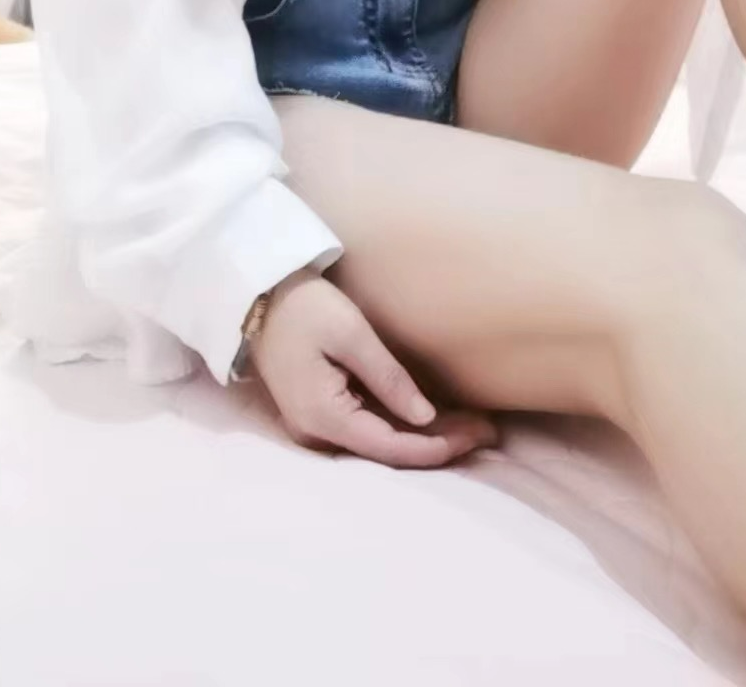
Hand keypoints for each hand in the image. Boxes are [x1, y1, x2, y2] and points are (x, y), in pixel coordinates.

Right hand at [250, 268, 498, 467]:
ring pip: (379, 442)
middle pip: (387, 452)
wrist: (258, 294)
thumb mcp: (351, 334)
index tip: (477, 436)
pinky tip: (434, 417)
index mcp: (323, 417)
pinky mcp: (319, 410)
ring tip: (471, 426)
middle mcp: (317, 432)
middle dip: (439, 443)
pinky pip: (367, 427)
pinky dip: (401, 424)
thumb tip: (424, 418)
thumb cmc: (304, 306)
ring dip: (424, 436)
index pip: (390, 448)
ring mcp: (315, 424)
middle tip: (488, 432)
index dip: (436, 447)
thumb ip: (388, 377)